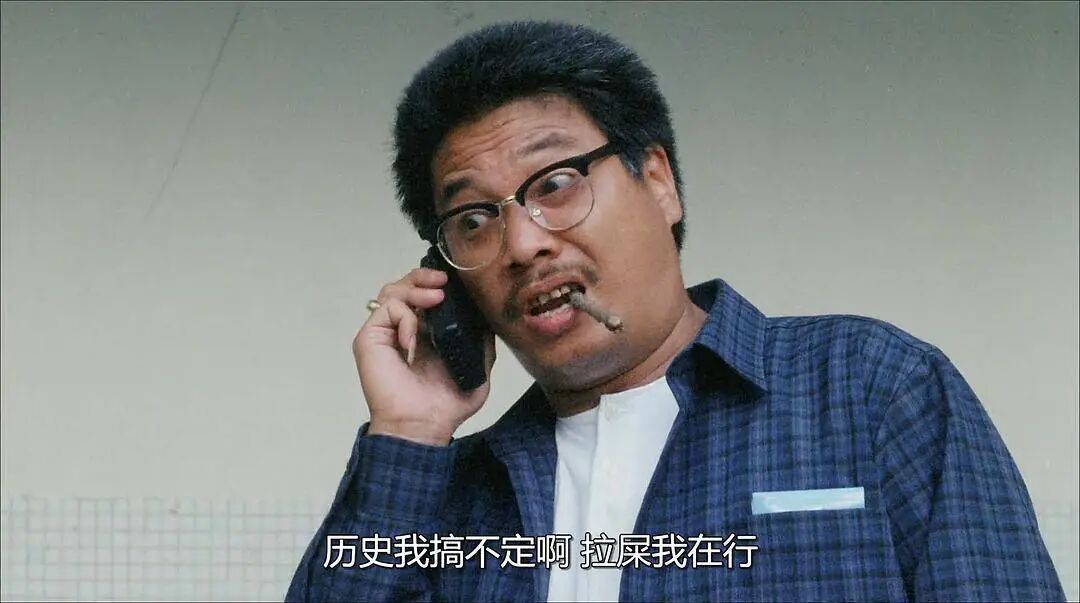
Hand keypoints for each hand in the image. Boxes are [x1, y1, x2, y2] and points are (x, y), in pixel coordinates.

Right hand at [353, 267, 494, 445]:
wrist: (422, 425)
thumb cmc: (447, 404)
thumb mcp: (477, 367)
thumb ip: (481, 341)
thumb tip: (486, 316)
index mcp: (425, 332)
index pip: (423, 294)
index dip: (435, 282)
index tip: (454, 282)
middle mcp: (403, 328)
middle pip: (404, 285)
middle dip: (422, 276)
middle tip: (443, 281)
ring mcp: (385, 332)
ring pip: (390, 291)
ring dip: (414, 288)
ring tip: (435, 298)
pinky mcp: (370, 338)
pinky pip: (386, 311)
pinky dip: (404, 316)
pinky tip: (415, 336)